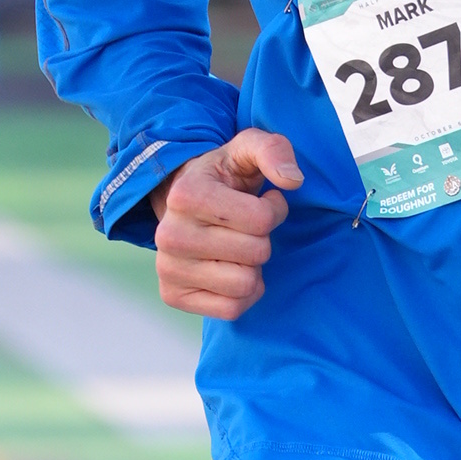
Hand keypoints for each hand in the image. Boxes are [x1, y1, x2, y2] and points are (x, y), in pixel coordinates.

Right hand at [153, 129, 301, 320]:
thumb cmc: (224, 177)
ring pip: (245, 284)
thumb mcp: (247, 150)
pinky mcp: (173, 296)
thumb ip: (274, 151)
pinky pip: (232, 309)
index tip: (262, 202)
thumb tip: (292, 180)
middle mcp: (169, 234)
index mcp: (186, 195)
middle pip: (256, 253)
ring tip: (237, 248)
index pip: (261, 220)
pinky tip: (231, 270)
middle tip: (245, 228)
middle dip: (262, 239)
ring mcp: (168, 268)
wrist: (184, 202)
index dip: (274, 211)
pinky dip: (243, 294)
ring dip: (253, 268)